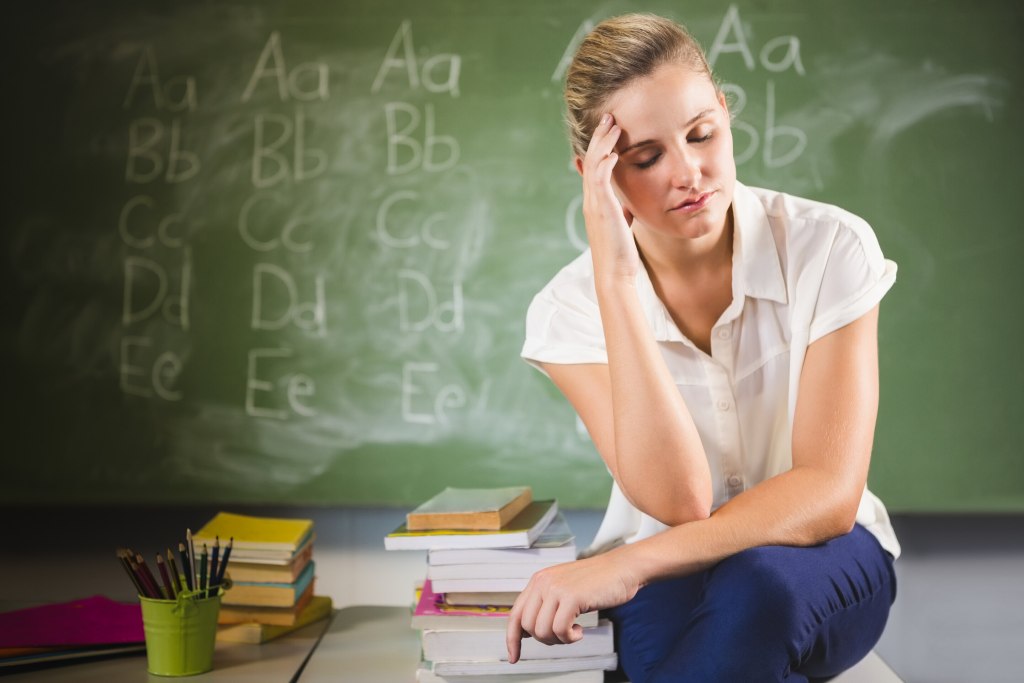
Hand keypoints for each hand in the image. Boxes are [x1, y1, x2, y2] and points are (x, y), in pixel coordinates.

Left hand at [505, 551, 640, 663]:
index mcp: (538, 580)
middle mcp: (543, 582)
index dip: (512, 639)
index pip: (515, 614)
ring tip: (573, 631)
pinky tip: (580, 630)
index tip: (514, 656)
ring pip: (542, 631)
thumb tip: (528, 631)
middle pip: (528, 627)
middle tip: (564, 635)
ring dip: (559, 639)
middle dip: (545, 639)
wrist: (622, 568)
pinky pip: (560, 630)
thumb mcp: (564, 588)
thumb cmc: (597, 582)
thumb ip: (545, 604)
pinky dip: (570, 637)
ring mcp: (556, 588)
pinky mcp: (571, 597)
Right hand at [580, 114, 640, 280]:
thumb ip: (622, 213)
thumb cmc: (621, 254)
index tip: (611, 130)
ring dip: (603, 143)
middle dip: (600, 137)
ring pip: (593, 164)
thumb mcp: (621, 227)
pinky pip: (600, 179)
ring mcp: (594, 204)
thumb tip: (628, 208)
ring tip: (613, 124)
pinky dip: (605, 162)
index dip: (601, 147)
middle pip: (590, 159)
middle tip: (609, 117)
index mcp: (595, 203)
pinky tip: (615, 151)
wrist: (615, 274)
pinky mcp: (602, 209)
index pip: (594, 167)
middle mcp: (591, 200)